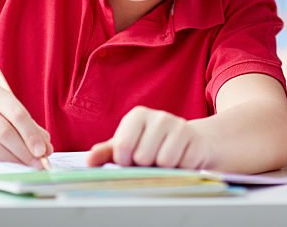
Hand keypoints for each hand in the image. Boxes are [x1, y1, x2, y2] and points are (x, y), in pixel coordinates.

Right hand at [0, 85, 52, 166]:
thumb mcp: (15, 118)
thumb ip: (33, 131)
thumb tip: (46, 150)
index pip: (18, 114)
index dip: (31, 135)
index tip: (42, 151)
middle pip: (5, 131)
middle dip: (24, 150)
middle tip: (37, 163)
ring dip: (12, 159)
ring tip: (25, 165)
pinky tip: (8, 164)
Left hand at [86, 106, 211, 168]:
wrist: (191, 142)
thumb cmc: (153, 146)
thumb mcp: (129, 147)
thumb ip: (107, 153)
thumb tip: (89, 161)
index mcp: (137, 116)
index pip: (122, 146)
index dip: (125, 161)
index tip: (130, 160)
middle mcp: (159, 117)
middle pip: (143, 157)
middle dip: (146, 166)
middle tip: (151, 160)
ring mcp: (180, 126)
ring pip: (164, 162)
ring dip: (164, 169)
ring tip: (166, 162)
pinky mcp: (197, 140)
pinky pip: (184, 165)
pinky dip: (181, 170)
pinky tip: (181, 161)